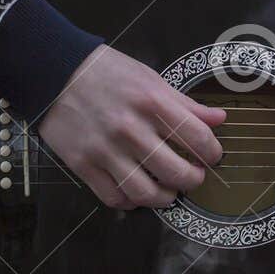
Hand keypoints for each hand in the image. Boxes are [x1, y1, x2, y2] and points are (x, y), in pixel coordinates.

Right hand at [35, 44, 225, 209]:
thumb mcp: (151, 79)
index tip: (211, 156)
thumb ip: (185, 104)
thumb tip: (220, 119)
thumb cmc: (108, 73)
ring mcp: (105, 150)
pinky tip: (138, 192)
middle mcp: (131, 129)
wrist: (55, 71)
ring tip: (169, 190)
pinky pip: (114, 197)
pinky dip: (131, 202)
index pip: (198, 137)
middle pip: (176, 172)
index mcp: (152, 102)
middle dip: (193, 180)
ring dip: (165, 198)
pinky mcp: (83, 165)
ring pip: (146, 193)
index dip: (212, 152)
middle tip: (194, 176)